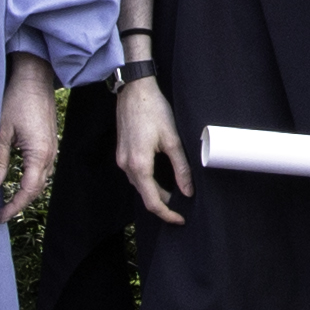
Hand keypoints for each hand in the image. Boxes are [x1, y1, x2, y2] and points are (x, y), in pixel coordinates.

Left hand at [0, 55, 63, 222]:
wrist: (34, 79)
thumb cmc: (17, 100)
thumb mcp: (1, 131)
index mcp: (38, 153)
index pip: (28, 190)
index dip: (14, 207)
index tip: (0, 216)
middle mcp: (49, 154)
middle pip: (37, 189)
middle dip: (20, 204)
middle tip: (1, 214)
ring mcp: (52, 149)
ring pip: (41, 181)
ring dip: (27, 193)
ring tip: (8, 203)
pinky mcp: (50, 143)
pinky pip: (43, 170)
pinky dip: (32, 181)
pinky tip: (19, 183)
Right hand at [115, 75, 194, 225]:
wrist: (134, 90)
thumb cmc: (153, 110)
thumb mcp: (172, 140)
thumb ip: (181, 168)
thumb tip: (188, 191)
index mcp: (139, 165)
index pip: (152, 201)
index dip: (167, 214)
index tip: (180, 219)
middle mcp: (126, 166)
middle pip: (145, 196)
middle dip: (163, 205)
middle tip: (181, 208)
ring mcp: (121, 159)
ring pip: (139, 186)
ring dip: (156, 193)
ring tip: (174, 194)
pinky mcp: (122, 153)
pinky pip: (135, 175)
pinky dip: (148, 181)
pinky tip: (161, 178)